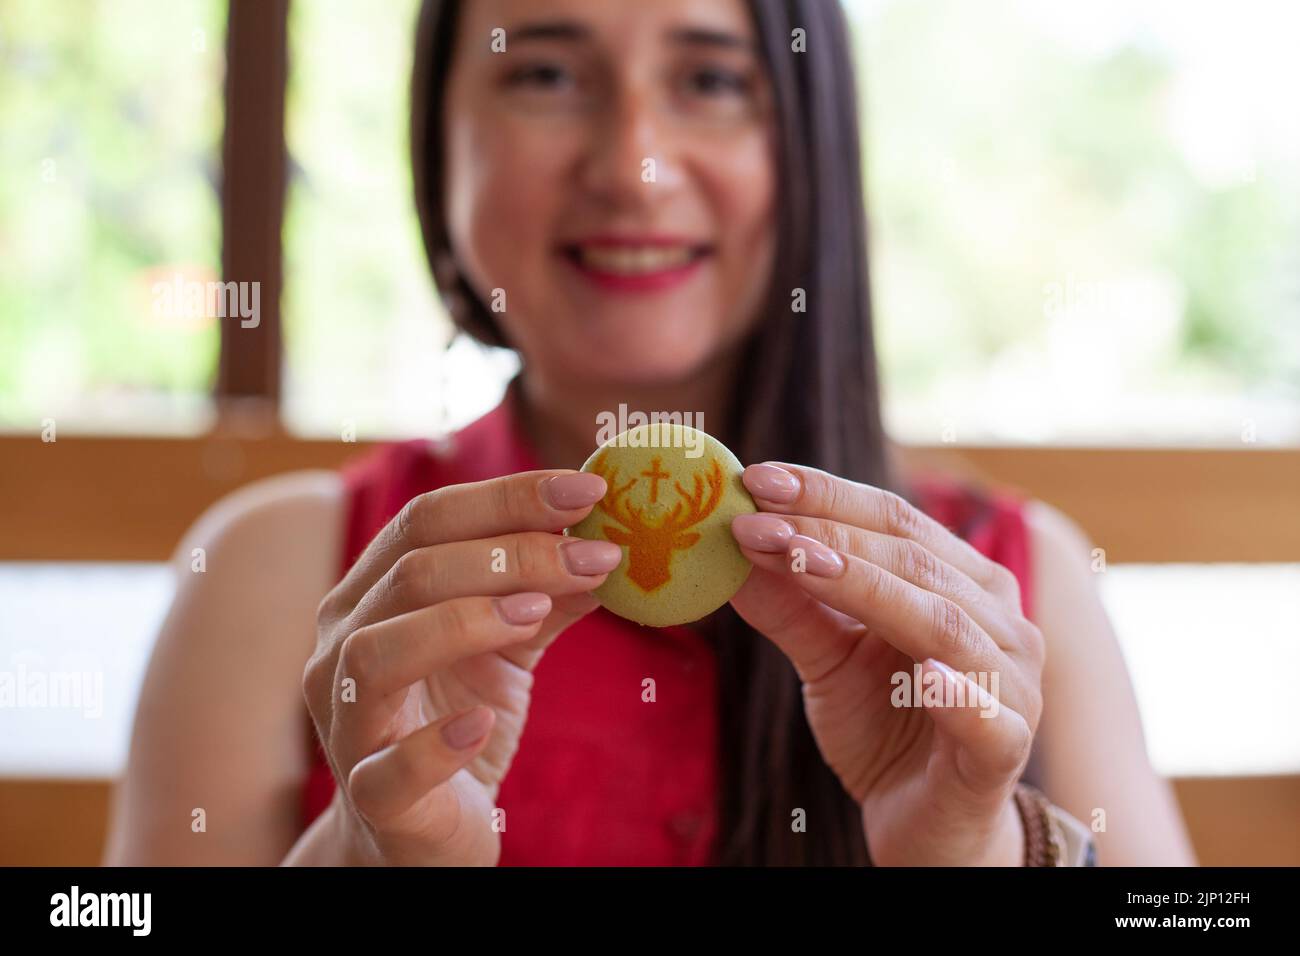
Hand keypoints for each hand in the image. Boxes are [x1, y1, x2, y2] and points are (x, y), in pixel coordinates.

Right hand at [303, 469, 620, 865]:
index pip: (426, 520)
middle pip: (410, 573)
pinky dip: (437, 743)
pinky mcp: (372, 798)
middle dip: (510, 554)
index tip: (589, 490)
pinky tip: (485, 722)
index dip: (507, 497)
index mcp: (372, 596)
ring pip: (377, 654)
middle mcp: (342, 647)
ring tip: (538, 613)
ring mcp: (347, 724)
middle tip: (593, 555)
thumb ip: (545, 597)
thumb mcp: (510, 648)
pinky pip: (388, 768)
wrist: (425, 831)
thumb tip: (602, 549)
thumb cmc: (461, 721)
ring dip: (464, 623)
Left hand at [728, 462, 1044, 865]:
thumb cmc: (882, 725)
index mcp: (962, 581)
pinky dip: (954, 691)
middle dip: (827, 532)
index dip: (825, 495)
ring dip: (865, 587)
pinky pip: (983, 715)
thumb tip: (729, 549)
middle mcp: (998, 619)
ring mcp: (1010, 683)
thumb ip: (789, 605)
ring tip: (796, 561)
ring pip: (941, 622)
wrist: (928, 824)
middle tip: (754, 518)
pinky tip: (922, 671)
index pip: (894, 519)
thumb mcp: (825, 659)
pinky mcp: (1004, 749)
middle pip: (912, 559)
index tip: (755, 478)